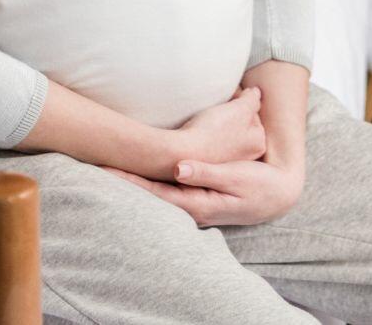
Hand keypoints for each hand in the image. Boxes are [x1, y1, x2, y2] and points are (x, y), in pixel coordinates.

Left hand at [107, 153, 305, 228]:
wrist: (277, 196)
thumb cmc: (258, 186)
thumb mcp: (236, 178)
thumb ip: (207, 173)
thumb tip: (177, 168)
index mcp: (196, 203)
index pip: (154, 191)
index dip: (129, 179)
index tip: (106, 168)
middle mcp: (189, 207)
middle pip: (148, 193)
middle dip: (123, 179)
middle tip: (94, 164)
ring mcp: (191, 203)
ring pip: (155, 192)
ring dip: (133, 180)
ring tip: (106, 167)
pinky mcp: (195, 197)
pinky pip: (165, 190)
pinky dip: (148, 180)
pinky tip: (136, 173)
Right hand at [166, 86, 265, 174]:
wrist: (180, 153)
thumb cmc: (213, 131)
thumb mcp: (240, 108)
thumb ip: (252, 99)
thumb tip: (256, 93)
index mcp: (258, 143)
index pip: (252, 112)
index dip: (238, 101)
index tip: (227, 99)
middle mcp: (247, 156)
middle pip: (240, 124)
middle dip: (231, 114)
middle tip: (217, 110)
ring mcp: (228, 162)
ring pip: (226, 133)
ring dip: (218, 124)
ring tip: (207, 120)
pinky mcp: (211, 164)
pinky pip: (213, 143)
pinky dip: (208, 135)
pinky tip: (199, 131)